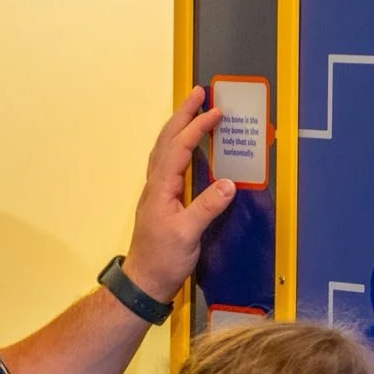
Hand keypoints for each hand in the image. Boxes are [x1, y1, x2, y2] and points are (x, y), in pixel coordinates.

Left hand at [122, 88, 235, 303]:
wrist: (144, 281)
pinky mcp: (161, 200)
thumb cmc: (163, 260)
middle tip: (198, 92)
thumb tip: (229, 183)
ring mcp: (156, 191)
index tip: (216, 112)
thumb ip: (207, 208)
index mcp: (161, 187)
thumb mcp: (188, 235)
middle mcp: (155, 184)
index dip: (198, 128)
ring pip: (164, 148)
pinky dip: (177, 145)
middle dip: (183, 114)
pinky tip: (184, 146)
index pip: (180, 148)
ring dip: (178, 126)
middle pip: (167, 140)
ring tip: (192, 109)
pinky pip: (168, 161)